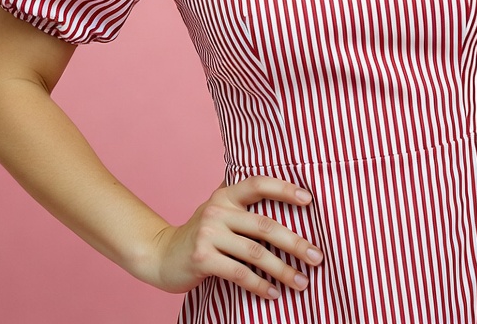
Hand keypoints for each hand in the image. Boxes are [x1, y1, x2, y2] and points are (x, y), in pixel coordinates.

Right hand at [148, 176, 323, 299]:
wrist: (160, 255)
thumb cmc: (201, 234)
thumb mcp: (219, 211)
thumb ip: (243, 204)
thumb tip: (287, 200)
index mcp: (225, 195)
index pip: (259, 184)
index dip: (285, 189)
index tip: (309, 200)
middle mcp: (217, 210)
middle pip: (265, 225)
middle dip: (295, 243)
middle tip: (317, 256)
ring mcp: (208, 234)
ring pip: (255, 253)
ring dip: (282, 270)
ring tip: (302, 282)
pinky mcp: (202, 258)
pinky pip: (239, 273)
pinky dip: (260, 285)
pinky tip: (274, 293)